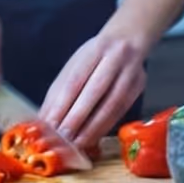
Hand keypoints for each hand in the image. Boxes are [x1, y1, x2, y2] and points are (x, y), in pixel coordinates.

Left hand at [40, 29, 150, 151]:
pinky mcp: (138, 87)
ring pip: (111, 104)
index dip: (63, 104)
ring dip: (93, 127)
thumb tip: (45, 119)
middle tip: (63, 139)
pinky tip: (93, 138)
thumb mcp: (76, 63)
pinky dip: (104, 127)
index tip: (51, 124)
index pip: (75, 79)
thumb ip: (61, 89)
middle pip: (95, 91)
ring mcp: (130, 72)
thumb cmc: (95, 56)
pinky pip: (120, 111)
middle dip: (77, 118)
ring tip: (77, 143)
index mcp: (94, 50)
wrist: (129, 38)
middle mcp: (114, 59)